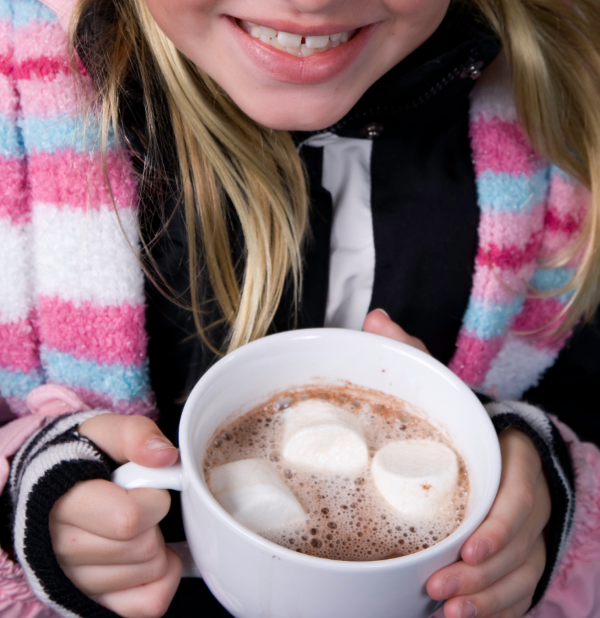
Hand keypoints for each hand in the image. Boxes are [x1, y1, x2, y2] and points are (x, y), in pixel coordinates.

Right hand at [49, 414, 182, 617]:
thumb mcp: (104, 431)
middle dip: (156, 521)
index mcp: (64, 504)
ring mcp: (78, 580)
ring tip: (135, 525)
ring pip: (150, 573)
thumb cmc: (84, 459)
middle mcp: (64, 550)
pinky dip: (163, 577)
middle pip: (144, 549)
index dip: (153, 499)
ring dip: (157, 546)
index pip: (128, 520)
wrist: (56, 488)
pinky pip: (149, 602)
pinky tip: (149, 553)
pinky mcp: (95, 600)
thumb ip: (135, 435)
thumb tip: (165, 456)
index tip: (146, 484)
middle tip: (139, 503)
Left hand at [363, 309, 550, 617]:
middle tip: (438, 586)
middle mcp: (528, 501)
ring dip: (483, 598)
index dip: (500, 523)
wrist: (498, 451)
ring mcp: (526, 536)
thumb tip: (376, 321)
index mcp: (513, 456)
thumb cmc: (465, 424)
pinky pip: (516, 594)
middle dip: (481, 573)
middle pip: (519, 545)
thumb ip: (416, 356)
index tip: (471, 546)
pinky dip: (491, 610)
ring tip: (444, 608)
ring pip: (519, 576)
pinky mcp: (517, 562)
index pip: (519, 493)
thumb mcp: (445, 386)